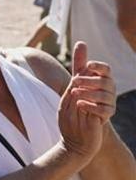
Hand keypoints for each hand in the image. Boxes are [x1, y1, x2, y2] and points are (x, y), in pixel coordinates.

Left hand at [58, 43, 112, 159]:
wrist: (72, 137)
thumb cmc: (71, 110)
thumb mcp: (71, 86)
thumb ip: (78, 67)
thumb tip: (81, 43)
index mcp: (99, 83)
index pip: (105, 69)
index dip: (98, 66)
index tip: (87, 65)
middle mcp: (107, 92)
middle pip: (106, 80)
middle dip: (89, 79)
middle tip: (74, 82)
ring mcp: (108, 105)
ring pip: (106, 94)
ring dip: (89, 92)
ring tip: (75, 95)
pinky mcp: (106, 118)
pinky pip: (104, 109)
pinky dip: (91, 106)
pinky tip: (80, 105)